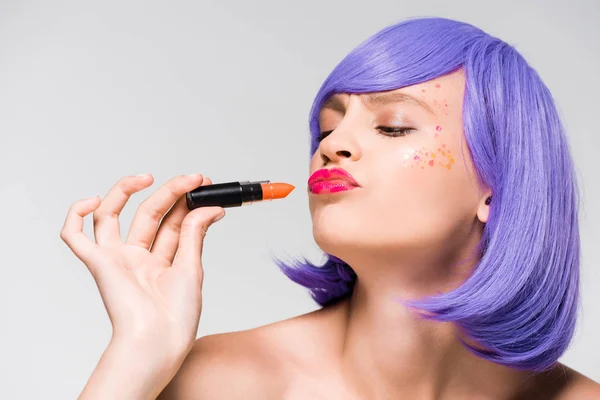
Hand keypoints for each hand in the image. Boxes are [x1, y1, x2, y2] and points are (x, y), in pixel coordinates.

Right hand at [60, 173, 224, 358]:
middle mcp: (137, 258)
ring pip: (111, 215)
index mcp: (162, 262)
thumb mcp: (192, 267)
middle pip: (149, 214)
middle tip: (193, 178)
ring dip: (125, 191)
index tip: (204, 183)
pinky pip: (74, 237)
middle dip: (171, 192)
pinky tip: (94, 199)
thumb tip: (210, 207)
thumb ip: (194, 233)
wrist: (159, 339)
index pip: (172, 221)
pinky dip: (75, 215)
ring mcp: (116, 259)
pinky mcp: (97, 264)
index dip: (186, 200)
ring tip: (148, 177)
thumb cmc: (177, 315)